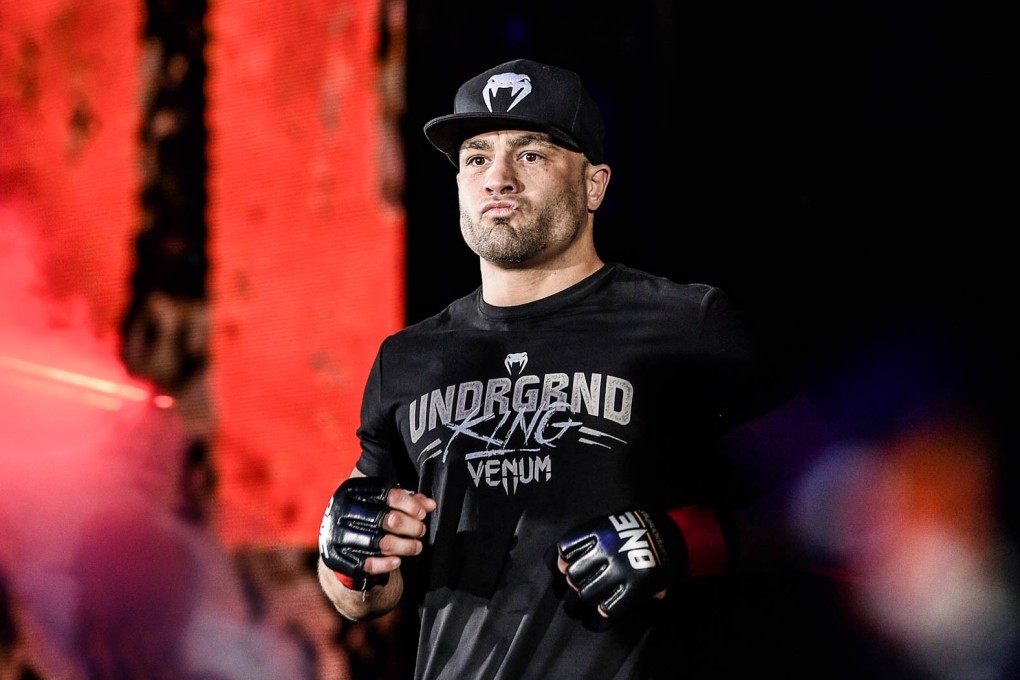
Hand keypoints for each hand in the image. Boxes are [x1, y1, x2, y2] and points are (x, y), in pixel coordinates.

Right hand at [318, 476, 434, 590]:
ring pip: (382, 543)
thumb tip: (430, 505)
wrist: (338, 541)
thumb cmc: (368, 516)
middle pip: (388, 519)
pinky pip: (368, 564)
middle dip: (412, 527)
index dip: (410, 504)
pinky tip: (397, 560)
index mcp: (355, 491)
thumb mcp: (385, 502)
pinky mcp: (340, 558)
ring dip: (406, 546)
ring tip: (416, 546)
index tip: (422, 513)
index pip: (388, 494)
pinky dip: (387, 564)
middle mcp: (345, 511)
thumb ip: (408, 500)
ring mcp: (340, 535)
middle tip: (420, 530)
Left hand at [556, 508, 686, 619]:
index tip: (564, 565)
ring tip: (588, 599)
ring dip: (586, 597)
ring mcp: (620, 571)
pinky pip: (610, 607)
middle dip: (574, 581)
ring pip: (587, 593)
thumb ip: (596, 533)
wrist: (678, 536)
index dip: (562, 559)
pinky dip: (604, 610)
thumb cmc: (646, 525)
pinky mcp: (635, 588)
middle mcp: (606, 551)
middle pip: (573, 573)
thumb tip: (566, 556)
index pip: (567, 547)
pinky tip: (605, 609)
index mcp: (600, 530)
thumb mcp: (620, 518)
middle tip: (578, 584)